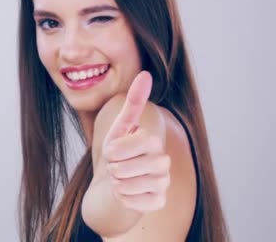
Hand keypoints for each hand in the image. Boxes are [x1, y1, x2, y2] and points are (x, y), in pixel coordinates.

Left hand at [102, 71, 170, 212]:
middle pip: (126, 167)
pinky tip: (126, 193)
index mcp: (154, 141)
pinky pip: (135, 202)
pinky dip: (124, 198)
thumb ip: (134, 102)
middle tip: (116, 167)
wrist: (117, 182)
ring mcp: (163, 183)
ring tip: (120, 179)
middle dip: (113, 168)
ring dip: (117, 184)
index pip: (133, 144)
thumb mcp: (121, 127)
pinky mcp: (159, 201)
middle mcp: (163, 161)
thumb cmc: (119, 152)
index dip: (114, 149)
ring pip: (129, 186)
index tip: (112, 151)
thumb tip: (146, 73)